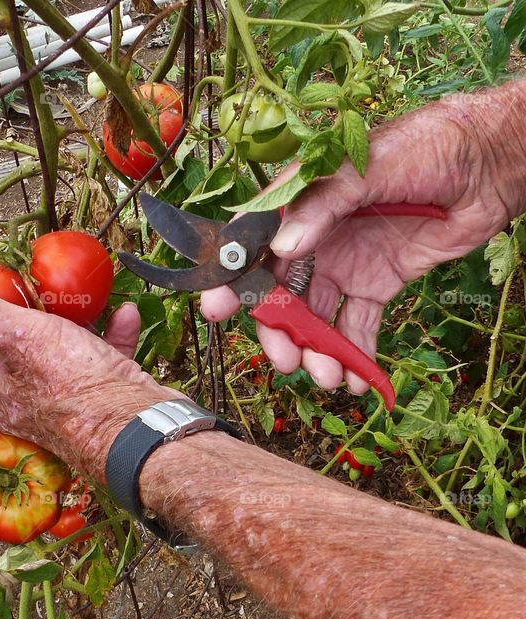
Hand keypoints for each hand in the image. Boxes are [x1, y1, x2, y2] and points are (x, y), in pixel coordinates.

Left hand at [0, 268, 176, 478]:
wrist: (139, 431)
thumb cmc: (75, 389)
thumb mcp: (18, 337)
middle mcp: (21, 399)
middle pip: (11, 345)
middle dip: (27, 310)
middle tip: (39, 284)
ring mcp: (61, 402)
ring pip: (59, 350)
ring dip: (73, 318)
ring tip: (84, 293)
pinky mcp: (99, 400)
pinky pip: (100, 359)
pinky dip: (110, 335)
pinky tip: (122, 314)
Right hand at [201, 81, 525, 394]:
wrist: (493, 161)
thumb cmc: (427, 145)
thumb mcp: (367, 167)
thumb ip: (323, 204)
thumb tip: (284, 247)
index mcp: (302, 204)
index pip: (255, 245)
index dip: (234, 278)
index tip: (218, 310)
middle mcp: (316, 238)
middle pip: (281, 293)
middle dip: (279, 331)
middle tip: (285, 361)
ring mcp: (345, 263)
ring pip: (316, 317)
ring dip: (316, 351)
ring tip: (329, 377)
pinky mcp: (378, 283)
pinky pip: (357, 325)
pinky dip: (354, 353)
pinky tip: (355, 379)